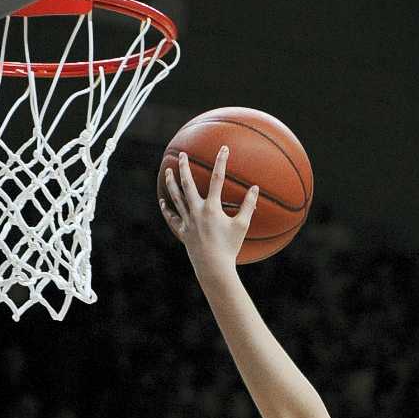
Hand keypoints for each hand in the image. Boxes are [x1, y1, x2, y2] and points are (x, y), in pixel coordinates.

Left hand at [159, 144, 258, 272]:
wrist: (214, 269)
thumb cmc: (230, 248)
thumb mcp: (242, 226)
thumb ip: (248, 206)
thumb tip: (255, 188)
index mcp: (212, 208)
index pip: (217, 178)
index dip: (221, 161)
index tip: (224, 148)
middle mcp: (197, 211)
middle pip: (187, 183)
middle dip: (184, 166)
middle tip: (181, 154)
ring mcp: (187, 221)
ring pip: (176, 197)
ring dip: (171, 183)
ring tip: (168, 171)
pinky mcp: (183, 232)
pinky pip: (172, 218)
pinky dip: (166, 209)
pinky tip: (162, 201)